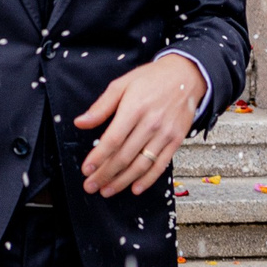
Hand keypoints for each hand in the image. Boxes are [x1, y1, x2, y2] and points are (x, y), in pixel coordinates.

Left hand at [77, 55, 200, 195]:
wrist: (186, 76)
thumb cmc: (152, 79)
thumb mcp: (122, 84)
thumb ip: (101, 106)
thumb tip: (81, 122)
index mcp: (134, 108)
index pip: (113, 139)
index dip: (98, 157)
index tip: (87, 169)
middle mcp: (151, 123)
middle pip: (125, 156)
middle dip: (105, 174)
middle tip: (91, 185)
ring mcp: (165, 134)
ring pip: (141, 164)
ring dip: (122, 181)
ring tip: (107, 190)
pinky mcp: (176, 141)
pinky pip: (161, 165)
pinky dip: (148, 179)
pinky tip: (135, 188)